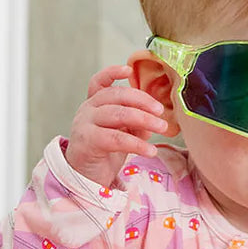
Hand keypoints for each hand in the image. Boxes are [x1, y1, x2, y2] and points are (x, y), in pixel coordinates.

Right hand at [65, 64, 174, 187]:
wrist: (85, 178)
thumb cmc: (104, 153)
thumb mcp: (123, 133)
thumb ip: (136, 122)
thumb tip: (154, 119)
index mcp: (94, 104)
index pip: (99, 82)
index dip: (112, 72)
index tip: (128, 70)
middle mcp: (87, 110)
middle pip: (116, 96)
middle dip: (142, 101)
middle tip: (161, 111)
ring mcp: (85, 124)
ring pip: (118, 114)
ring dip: (144, 119)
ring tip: (162, 128)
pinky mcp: (87, 142)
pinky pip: (116, 138)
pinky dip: (137, 144)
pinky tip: (150, 151)